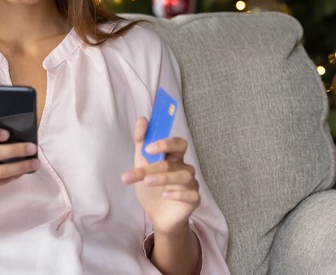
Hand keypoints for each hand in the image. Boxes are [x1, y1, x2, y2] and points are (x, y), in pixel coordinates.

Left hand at [121, 117, 199, 235]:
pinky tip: (164, 195)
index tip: (148, 147)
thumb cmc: (151, 189)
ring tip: (147, 182)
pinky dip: (176, 193)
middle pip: (179, 156)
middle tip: (145, 163)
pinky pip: (190, 194)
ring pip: (182, 176)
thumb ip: (141, 143)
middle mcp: (184, 168)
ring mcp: (191, 183)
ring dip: (163, 177)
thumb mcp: (141, 165)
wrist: (157, 216)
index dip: (165, 142)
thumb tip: (142, 119)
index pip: (177, 143)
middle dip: (160, 160)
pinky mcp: (194, 199)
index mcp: (173, 158)